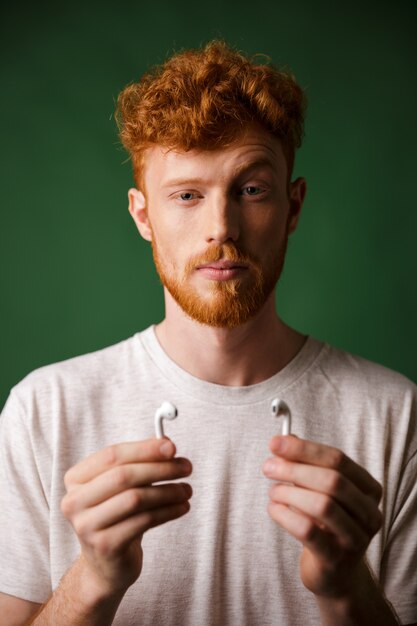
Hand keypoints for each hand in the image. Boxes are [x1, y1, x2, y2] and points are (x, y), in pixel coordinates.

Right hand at [61, 438, 191, 596]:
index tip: (172, 447)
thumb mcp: (124, 484)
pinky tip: (182, 507)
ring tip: (187, 490)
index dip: (144, 449)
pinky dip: (168, 511)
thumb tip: (166, 442)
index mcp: (75, 478)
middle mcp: (74, 501)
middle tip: (186, 467)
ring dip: (167, 491)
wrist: (106, 563)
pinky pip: (143, 521)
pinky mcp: (105, 546)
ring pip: (135, 499)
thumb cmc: (117, 514)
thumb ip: (140, 460)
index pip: (111, 455)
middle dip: (160, 468)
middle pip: (123, 476)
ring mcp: (86, 525)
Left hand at [262, 435, 382, 597]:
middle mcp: (369, 513)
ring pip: (322, 505)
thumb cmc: (324, 522)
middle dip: (294, 469)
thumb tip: (283, 440)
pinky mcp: (336, 559)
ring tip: (273, 491)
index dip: (304, 449)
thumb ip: (304, 462)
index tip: (275, 442)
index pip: (338, 459)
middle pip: (332, 480)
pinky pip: (308, 531)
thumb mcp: (318, 489)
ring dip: (289, 492)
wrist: (334, 571)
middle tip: (268, 467)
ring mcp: (356, 538)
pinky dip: (285, 515)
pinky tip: (273, 508)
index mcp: (369, 489)